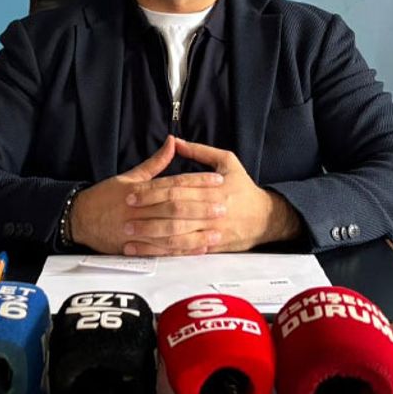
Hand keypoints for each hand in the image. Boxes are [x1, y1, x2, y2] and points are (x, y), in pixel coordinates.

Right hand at [68, 136, 224, 254]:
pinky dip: (181, 250)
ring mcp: (136, 229)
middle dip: (200, 207)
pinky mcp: (134, 247)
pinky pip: (162, 250)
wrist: (79, 219)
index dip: (196, 182)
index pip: (172, 183)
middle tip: (223, 206)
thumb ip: (154, 163)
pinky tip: (198, 248)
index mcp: (139, 189)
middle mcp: (138, 209)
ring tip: (216, 231)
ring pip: (170, 231)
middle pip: (174, 207)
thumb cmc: (105, 197)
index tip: (217, 180)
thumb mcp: (129, 176)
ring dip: (195, 232)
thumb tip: (173, 142)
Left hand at [125, 137, 301, 253]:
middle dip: (148, 214)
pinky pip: (183, 251)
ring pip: (177, 235)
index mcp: (215, 187)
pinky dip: (163, 252)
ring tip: (130, 235)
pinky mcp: (211, 247)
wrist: (266, 218)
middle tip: (126, 215)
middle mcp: (212, 210)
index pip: (177, 188)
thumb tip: (175, 141)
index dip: (153, 191)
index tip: (132, 194)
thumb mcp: (228, 161)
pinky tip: (147, 251)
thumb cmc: (244, 188)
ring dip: (151, 236)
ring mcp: (212, 231)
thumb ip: (201, 151)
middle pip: (175, 212)